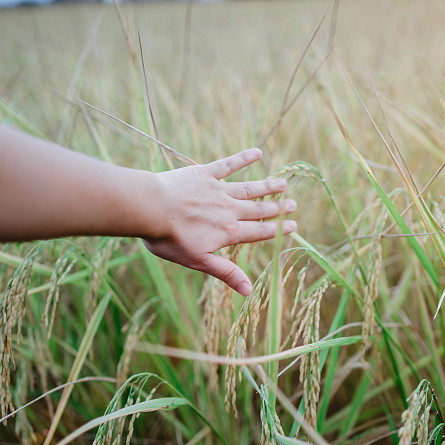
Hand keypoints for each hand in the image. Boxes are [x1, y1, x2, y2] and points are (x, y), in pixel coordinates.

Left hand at [143, 148, 296, 295]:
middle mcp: (229, 210)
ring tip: (284, 183)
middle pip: (258, 209)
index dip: (277, 229)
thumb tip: (249, 291)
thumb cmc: (170, 239)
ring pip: (249, 188)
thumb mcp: (199, 261)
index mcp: (228, 232)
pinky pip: (228, 165)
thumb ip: (226, 273)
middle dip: (277, 208)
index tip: (293, 225)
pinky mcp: (205, 173)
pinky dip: (243, 158)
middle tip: (294, 204)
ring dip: (268, 186)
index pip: (259, 231)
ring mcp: (218, 189)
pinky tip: (257, 152)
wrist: (150, 209)